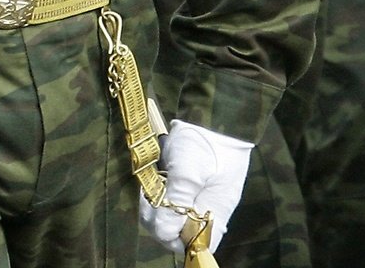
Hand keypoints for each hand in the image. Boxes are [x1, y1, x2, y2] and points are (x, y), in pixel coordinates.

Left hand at [140, 120, 252, 253]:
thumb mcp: (189, 171)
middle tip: (149, 197)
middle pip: (177, 234)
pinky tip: (153, 183)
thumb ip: (178, 201)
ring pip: (168, 219)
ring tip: (150, 188)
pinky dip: (155, 197)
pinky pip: (166, 204)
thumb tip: (165, 232)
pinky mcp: (183, 189)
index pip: (196, 245)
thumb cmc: (204, 144)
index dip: (174, 239)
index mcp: (214, 214)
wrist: (210, 119)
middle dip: (157, 221)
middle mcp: (205, 212)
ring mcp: (194, 200)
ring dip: (154, 208)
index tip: (159, 218)